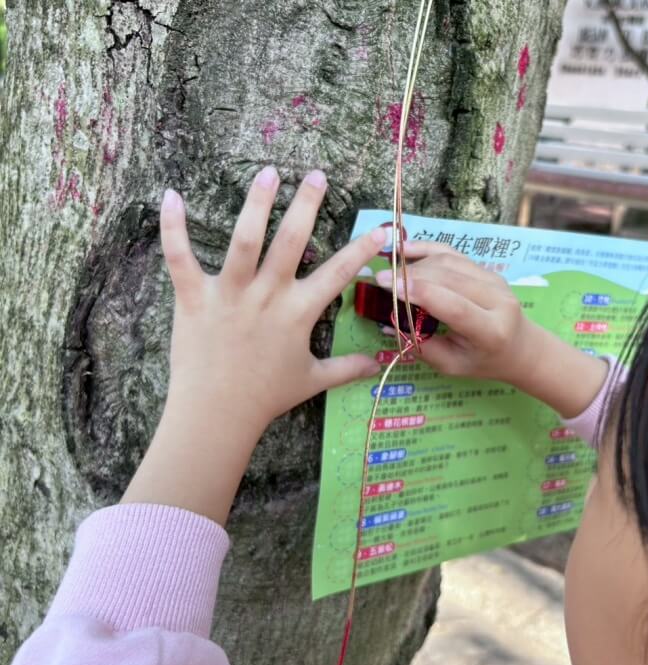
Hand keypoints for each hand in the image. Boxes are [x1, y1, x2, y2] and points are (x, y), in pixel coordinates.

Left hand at [122, 167, 383, 524]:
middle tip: (316, 175)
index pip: (338, 274)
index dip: (362, 251)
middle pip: (291, 241)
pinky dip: (173, 228)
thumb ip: (347, 368)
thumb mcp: (312, 381)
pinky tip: (170, 196)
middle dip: (306, 205)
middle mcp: (267, 296)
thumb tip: (379, 362)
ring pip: (243, 240)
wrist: (217, 415)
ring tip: (267, 172)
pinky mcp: (193, 298)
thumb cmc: (266, 397)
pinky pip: (180, 258)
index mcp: (298, 313)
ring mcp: (229, 294)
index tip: (382, 229)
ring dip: (256, 204)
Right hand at [374, 241, 533, 382]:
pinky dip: (427, 249)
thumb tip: (388, 323)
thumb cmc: (484, 361)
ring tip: (391, 271)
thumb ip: (421, 345)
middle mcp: (498, 300)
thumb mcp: (453, 365)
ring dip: (416, 264)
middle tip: (380, 279)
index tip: (389, 285)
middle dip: (412, 275)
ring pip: (449, 262)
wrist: (521, 346)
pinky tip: (405, 250)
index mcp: (491, 331)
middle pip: (449, 278)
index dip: (421, 292)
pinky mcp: (487, 269)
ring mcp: (495, 280)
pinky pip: (453, 254)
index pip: (455, 305)